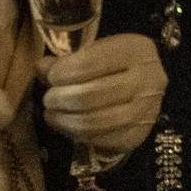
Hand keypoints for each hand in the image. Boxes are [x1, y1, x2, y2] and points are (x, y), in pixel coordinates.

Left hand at [41, 33, 166, 154]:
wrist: (147, 85)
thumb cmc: (115, 63)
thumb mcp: (96, 51)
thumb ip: (68, 59)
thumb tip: (42, 68)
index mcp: (136, 50)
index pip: (89, 62)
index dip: (61, 72)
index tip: (50, 76)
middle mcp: (148, 79)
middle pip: (89, 95)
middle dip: (59, 98)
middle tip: (49, 98)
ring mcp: (146, 110)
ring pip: (93, 122)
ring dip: (63, 120)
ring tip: (52, 114)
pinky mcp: (139, 135)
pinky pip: (100, 141)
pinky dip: (77, 135)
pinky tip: (67, 126)